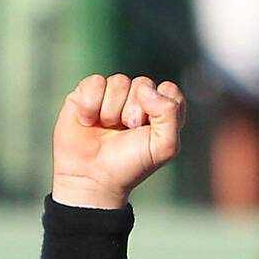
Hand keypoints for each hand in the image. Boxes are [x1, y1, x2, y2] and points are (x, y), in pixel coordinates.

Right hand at [51, 73, 185, 209]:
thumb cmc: (128, 165)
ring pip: (119, 82)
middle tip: (126, 132)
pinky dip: (91, 105)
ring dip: (112, 111)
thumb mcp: (163, 148)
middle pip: (144, 84)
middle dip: (134, 111)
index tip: (149, 129)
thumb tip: (147, 89)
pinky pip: (96, 82)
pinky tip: (89, 121)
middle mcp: (138, 101)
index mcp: (160, 114)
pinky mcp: (89, 91)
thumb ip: (170, 115)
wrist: (92, 177)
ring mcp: (113, 95)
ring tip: (107, 128)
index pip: (170, 91)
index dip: (160, 106)